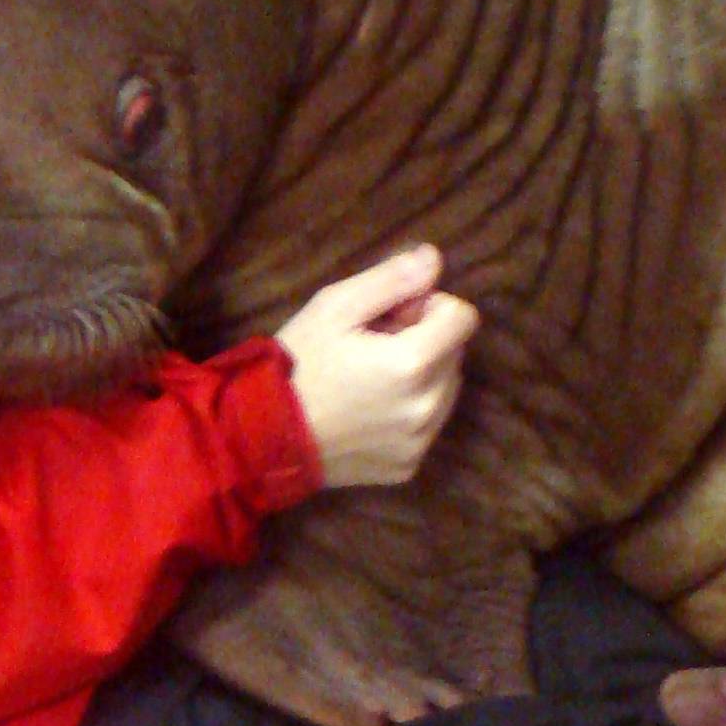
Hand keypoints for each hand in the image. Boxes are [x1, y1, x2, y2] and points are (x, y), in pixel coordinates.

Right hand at [275, 244, 478, 489]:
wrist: (262, 436)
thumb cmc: (298, 362)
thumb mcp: (335, 306)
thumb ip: (391, 279)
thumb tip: (434, 259)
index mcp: (413, 362)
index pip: (464, 317)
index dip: (431, 306)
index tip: (394, 315)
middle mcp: (427, 407)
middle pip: (455, 353)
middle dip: (425, 341)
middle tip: (374, 346)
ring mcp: (419, 442)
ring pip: (446, 390)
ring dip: (422, 377)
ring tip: (370, 379)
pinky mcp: (407, 466)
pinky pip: (427, 426)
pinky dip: (409, 412)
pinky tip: (368, 410)